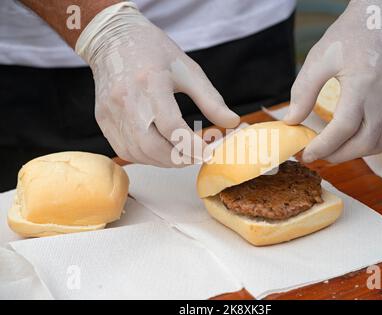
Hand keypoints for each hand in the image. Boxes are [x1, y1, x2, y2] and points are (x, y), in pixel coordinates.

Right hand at [76, 2, 239, 165]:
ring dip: (163, 161)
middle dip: (178, 158)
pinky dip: (145, 157)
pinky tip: (159, 151)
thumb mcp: (187, 69)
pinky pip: (124, 149)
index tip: (207, 152)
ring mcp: (111, 112)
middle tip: (196, 156)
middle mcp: (127, 100)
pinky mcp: (103, 119)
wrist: (113, 39)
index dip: (191, 145)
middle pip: (152, 145)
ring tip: (180, 154)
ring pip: (138, 152)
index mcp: (150, 82)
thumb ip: (210, 99)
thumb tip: (232, 122)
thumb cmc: (154, 52)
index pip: (171, 126)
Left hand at [284, 0, 381, 162]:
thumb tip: (292, 120)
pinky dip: (373, 146)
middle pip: (364, 142)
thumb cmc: (351, 34)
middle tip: (318, 154)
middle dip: (338, 155)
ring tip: (334, 148)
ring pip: (380, 144)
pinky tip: (355, 140)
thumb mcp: (319, 58)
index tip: (307, 154)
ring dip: (355, 153)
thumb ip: (303, 91)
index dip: (324, 146)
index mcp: (363, 84)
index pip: (344, 127)